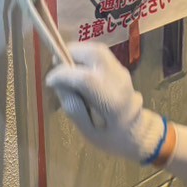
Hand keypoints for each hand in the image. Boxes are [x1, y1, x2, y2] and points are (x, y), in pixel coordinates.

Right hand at [45, 42, 168, 162]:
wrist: (137, 132)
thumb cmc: (110, 137)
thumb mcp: (88, 131)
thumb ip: (73, 107)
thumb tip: (58, 84)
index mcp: (112, 103)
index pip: (86, 79)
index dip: (63, 75)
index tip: (50, 81)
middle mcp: (119, 82)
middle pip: (94, 54)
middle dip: (70, 54)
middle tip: (56, 64)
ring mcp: (122, 72)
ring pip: (97, 50)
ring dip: (77, 52)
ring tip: (64, 64)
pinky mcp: (120, 68)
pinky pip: (100, 54)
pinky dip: (84, 55)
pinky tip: (76, 67)